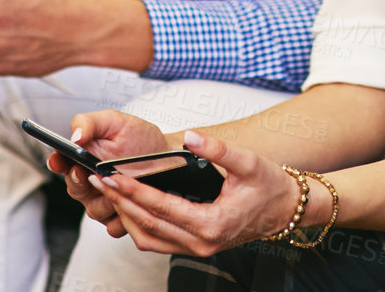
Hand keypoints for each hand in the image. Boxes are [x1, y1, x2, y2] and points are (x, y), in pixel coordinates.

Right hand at [46, 111, 178, 235]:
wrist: (168, 157)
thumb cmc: (141, 138)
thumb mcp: (116, 122)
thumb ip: (90, 123)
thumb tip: (74, 135)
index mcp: (83, 157)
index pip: (61, 162)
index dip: (57, 163)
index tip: (59, 161)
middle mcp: (90, 180)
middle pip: (74, 190)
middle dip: (82, 184)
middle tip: (94, 174)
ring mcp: (103, 200)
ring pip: (93, 211)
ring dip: (107, 200)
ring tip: (123, 185)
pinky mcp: (119, 216)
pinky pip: (112, 226)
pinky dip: (122, 217)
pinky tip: (133, 202)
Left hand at [98, 130, 303, 257]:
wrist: (287, 209)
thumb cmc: (270, 186)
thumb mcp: (248, 162)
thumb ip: (218, 149)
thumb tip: (191, 136)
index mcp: (212, 224)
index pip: (161, 208)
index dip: (133, 191)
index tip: (112, 175)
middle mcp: (202, 243)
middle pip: (148, 225)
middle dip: (120, 201)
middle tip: (98, 180)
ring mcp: (198, 249)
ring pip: (149, 238)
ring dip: (126, 216)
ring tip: (109, 192)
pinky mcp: (196, 247)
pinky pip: (159, 242)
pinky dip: (140, 225)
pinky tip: (130, 206)